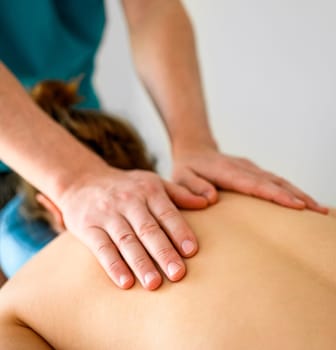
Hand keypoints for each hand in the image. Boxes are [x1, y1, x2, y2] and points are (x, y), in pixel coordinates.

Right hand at [57, 167, 206, 289]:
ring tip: (154, 284)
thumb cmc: (125, 186)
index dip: (179, 231)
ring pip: (126, 241)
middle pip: (148, 229)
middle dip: (163, 252)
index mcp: (148, 190)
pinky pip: (101, 248)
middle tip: (178, 273)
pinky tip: (125, 282)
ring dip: (140, 262)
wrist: (81, 180)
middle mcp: (128, 201)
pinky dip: (113, 265)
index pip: (166, 212)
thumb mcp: (151, 182)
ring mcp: (107, 214)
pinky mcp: (88, 227)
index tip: (192, 251)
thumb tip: (207, 202)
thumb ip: (179, 193)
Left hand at [171, 145, 327, 213]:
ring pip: (279, 180)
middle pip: (275, 182)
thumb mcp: (180, 178)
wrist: (194, 148)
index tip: (297, 206)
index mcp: (226, 171)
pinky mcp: (254, 171)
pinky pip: (275, 181)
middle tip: (320, 213)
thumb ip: (192, 188)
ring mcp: (250, 168)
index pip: (255, 184)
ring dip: (300, 194)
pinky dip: (292, 191)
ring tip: (320, 210)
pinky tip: (303, 202)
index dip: (276, 195)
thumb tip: (212, 199)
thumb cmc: (186, 168)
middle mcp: (243, 168)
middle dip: (299, 197)